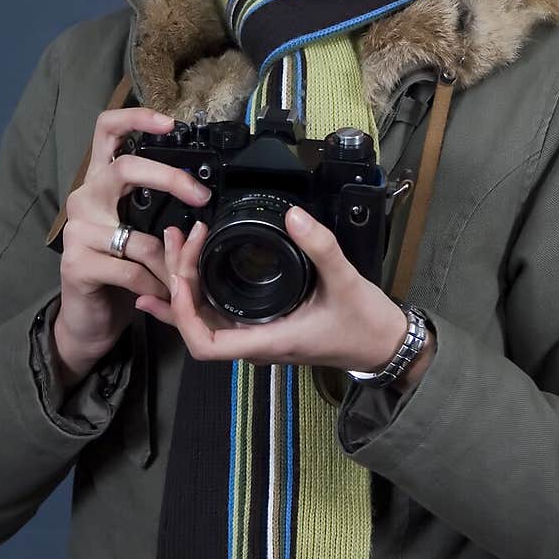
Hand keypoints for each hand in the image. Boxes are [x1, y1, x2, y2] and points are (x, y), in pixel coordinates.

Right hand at [52, 105, 213, 379]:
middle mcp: (84, 198)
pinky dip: (154, 285)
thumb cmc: (119, 268)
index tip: (171, 123)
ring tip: (179, 277)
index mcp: (100, 182)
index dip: (136, 118)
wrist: (89, 316)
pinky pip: (131, 270)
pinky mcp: (76, 263)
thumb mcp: (138, 229)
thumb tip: (199, 192)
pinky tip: (160, 293)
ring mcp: (76, 230)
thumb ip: (155, 205)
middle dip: (169, 179)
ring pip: (139, 237)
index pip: (106, 131)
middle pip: (125, 169)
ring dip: (168, 262)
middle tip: (200, 196)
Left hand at [133, 205, 409, 372]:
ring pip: (203, 318)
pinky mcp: (263, 324)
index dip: (183, 313)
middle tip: (178, 238)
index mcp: (267, 340)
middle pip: (194, 325)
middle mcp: (254, 343)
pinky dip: (197, 294)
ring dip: (184, 284)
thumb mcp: (346, 281)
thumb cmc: (364, 323)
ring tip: (175, 244)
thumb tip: (293, 215)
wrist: (382, 343)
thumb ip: (320, 247)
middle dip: (178, 283)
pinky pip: (218, 314)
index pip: (206, 343)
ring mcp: (256, 335)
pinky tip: (183, 276)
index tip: (184, 276)